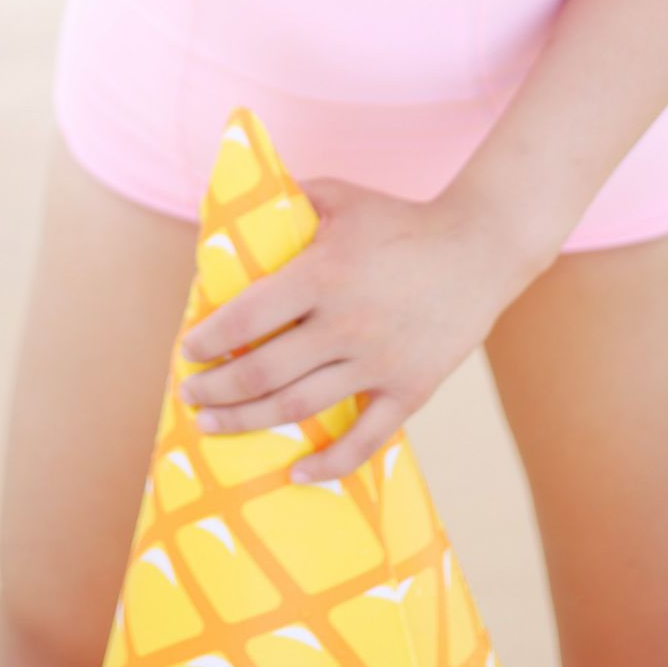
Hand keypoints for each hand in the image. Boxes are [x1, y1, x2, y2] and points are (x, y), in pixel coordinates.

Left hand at [174, 176, 547, 486]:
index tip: (189, 350)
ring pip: (299, 407)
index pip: (247, 318)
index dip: (209, 340)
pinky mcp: (410, 388)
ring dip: (248, 421)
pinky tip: (297, 470)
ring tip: (214, 425)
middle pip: (263, 372)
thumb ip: (289, 200)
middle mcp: (345, 324)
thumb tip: (240, 207)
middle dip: (217, 389)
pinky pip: (365, 438)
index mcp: (323, 274)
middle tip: (190, 394)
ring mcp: (378, 362)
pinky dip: (329, 463)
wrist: (479, 248)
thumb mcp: (341, 196)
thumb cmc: (401, 220)